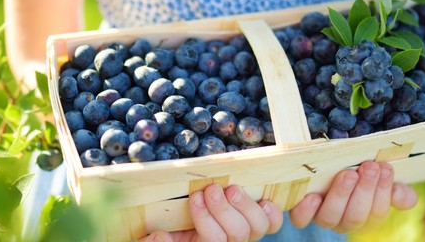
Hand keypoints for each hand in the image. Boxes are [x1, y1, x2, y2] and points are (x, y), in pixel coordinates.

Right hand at [139, 184, 282, 241]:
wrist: (173, 221)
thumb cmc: (162, 225)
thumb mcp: (152, 235)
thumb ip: (153, 241)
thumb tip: (161, 236)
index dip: (206, 221)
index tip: (195, 197)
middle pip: (238, 235)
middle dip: (225, 211)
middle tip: (212, 189)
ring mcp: (243, 232)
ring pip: (258, 227)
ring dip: (245, 205)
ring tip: (230, 188)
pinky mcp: (254, 218)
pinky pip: (271, 222)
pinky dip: (270, 211)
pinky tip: (261, 199)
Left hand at [288, 160, 417, 233]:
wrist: (327, 167)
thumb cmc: (360, 174)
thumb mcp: (380, 180)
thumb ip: (396, 190)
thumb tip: (404, 197)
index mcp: (366, 217)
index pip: (377, 213)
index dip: (383, 191)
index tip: (385, 167)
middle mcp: (343, 221)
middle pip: (356, 216)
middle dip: (365, 190)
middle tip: (369, 167)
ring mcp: (322, 217)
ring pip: (330, 217)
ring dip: (341, 195)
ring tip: (348, 173)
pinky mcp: (301, 211)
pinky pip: (301, 219)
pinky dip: (306, 210)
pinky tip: (313, 196)